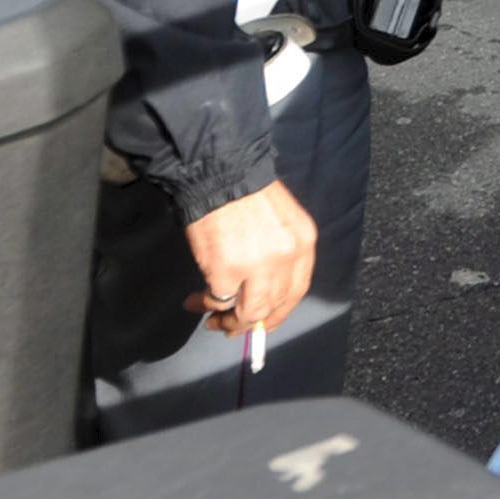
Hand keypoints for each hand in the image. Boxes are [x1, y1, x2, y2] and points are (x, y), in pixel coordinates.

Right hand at [183, 179, 319, 339]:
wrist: (219, 173)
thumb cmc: (246, 193)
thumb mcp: (280, 222)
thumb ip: (279, 254)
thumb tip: (262, 291)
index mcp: (303, 242)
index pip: (297, 291)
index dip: (278, 312)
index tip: (262, 322)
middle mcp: (287, 257)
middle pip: (274, 305)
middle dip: (251, 322)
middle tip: (229, 325)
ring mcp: (258, 267)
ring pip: (249, 312)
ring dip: (228, 321)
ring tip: (210, 318)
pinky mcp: (226, 271)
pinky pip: (219, 301)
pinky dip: (207, 304)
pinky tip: (196, 299)